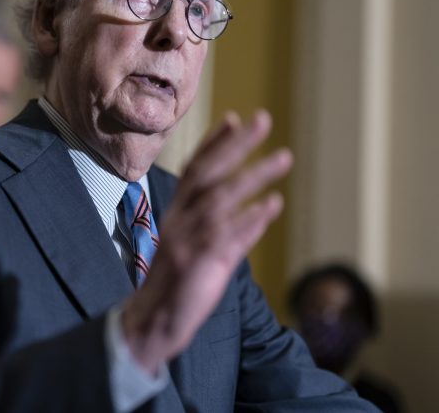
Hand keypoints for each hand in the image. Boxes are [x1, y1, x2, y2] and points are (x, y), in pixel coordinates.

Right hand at [121, 109, 291, 372]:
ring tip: (284, 157)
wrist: (155, 321)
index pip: (193, 169)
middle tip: (263, 119)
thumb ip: (226, 225)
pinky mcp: (198, 263)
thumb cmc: (179, 282)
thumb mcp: (197, 246)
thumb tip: (262, 208)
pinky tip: (273, 204)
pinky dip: (250, 219)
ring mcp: (187, 240)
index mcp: (177, 213)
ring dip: (254, 175)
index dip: (213, 143)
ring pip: (221, 198)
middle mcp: (179, 220)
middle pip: (207, 173)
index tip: (234, 118)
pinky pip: (227, 236)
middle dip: (235, 145)